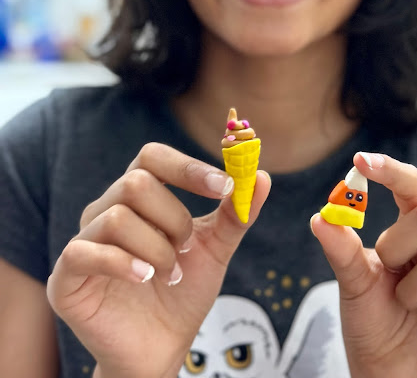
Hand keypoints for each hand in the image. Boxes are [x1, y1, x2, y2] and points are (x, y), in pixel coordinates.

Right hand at [46, 142, 270, 377]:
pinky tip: (145, 279)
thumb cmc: (184, 291)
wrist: (162, 347)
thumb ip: (236, 213)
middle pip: (135, 183)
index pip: (152, 156)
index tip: (224, 186)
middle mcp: (106, 210)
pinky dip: (124, 263)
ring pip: (117, 218)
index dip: (187, 167)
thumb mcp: (216, 248)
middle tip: (186, 250)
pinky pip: (84, 251)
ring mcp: (83, 241)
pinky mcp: (66, 277)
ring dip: (157, 249)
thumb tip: (262, 176)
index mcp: (139, 197)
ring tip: (170, 273)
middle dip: (174, 218)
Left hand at [311, 152, 416, 377]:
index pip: (412, 185)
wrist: (392, 373)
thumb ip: (341, 250)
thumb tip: (320, 216)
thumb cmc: (376, 320)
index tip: (360, 159)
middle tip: (388, 272)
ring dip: (413, 291)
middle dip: (397, 247)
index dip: (389, 170)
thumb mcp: (354, 283)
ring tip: (410, 305)